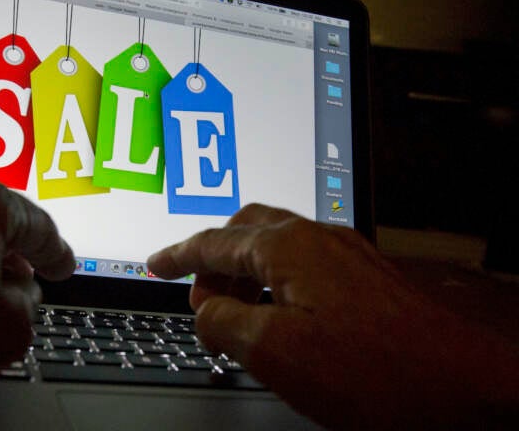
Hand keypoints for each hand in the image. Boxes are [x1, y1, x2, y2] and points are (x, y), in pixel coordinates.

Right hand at [148, 204, 518, 429]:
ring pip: (274, 250)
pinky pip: (302, 267)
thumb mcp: (273, 351)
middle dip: (214, 265)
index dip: (176, 256)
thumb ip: (222, 322)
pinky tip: (280, 319)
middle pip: (244, 233)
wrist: (463, 386)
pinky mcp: (363, 277)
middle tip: (201, 305)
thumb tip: (203, 310)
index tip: (155, 266)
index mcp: (287, 246)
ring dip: (245, 279)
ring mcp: (344, 254)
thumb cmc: (375, 370)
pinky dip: (275, 287)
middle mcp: (316, 238)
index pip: (212, 242)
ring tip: (239, 323)